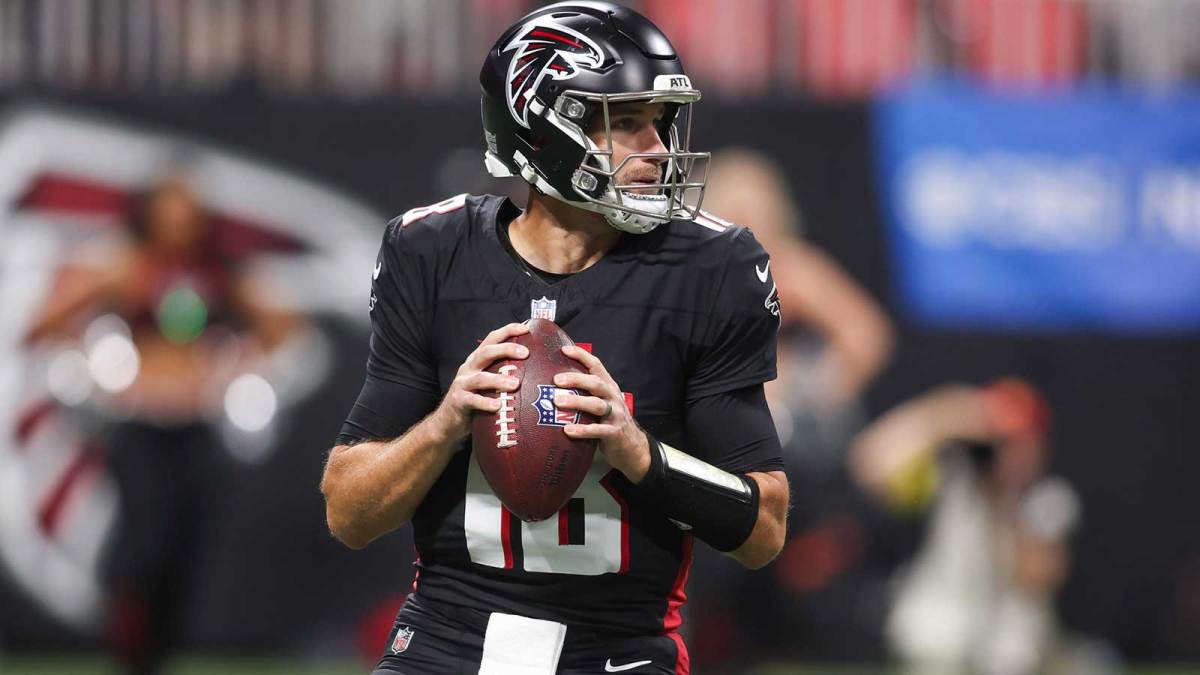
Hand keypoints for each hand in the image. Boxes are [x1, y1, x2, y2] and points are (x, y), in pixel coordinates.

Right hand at [431, 322, 529, 442]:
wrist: (447, 422)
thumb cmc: (475, 401)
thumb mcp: (487, 383)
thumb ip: (503, 373)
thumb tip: (535, 370)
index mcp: (477, 360)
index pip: (492, 339)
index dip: (508, 331)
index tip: (526, 328)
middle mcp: (469, 368)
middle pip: (486, 352)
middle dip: (506, 349)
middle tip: (525, 353)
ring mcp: (462, 384)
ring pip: (481, 378)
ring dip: (499, 380)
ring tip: (515, 384)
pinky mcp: (458, 400)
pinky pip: (472, 400)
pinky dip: (486, 402)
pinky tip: (498, 405)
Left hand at [553, 345, 650, 482]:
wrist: (633, 447)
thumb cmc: (610, 421)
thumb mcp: (602, 402)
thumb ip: (586, 393)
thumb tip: (555, 384)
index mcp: (609, 387)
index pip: (596, 365)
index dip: (581, 356)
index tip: (564, 350)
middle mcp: (613, 397)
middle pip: (596, 383)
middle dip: (576, 379)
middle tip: (556, 380)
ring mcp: (615, 415)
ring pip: (596, 405)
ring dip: (576, 402)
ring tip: (557, 402)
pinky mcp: (614, 432)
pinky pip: (598, 430)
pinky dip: (583, 430)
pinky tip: (567, 430)